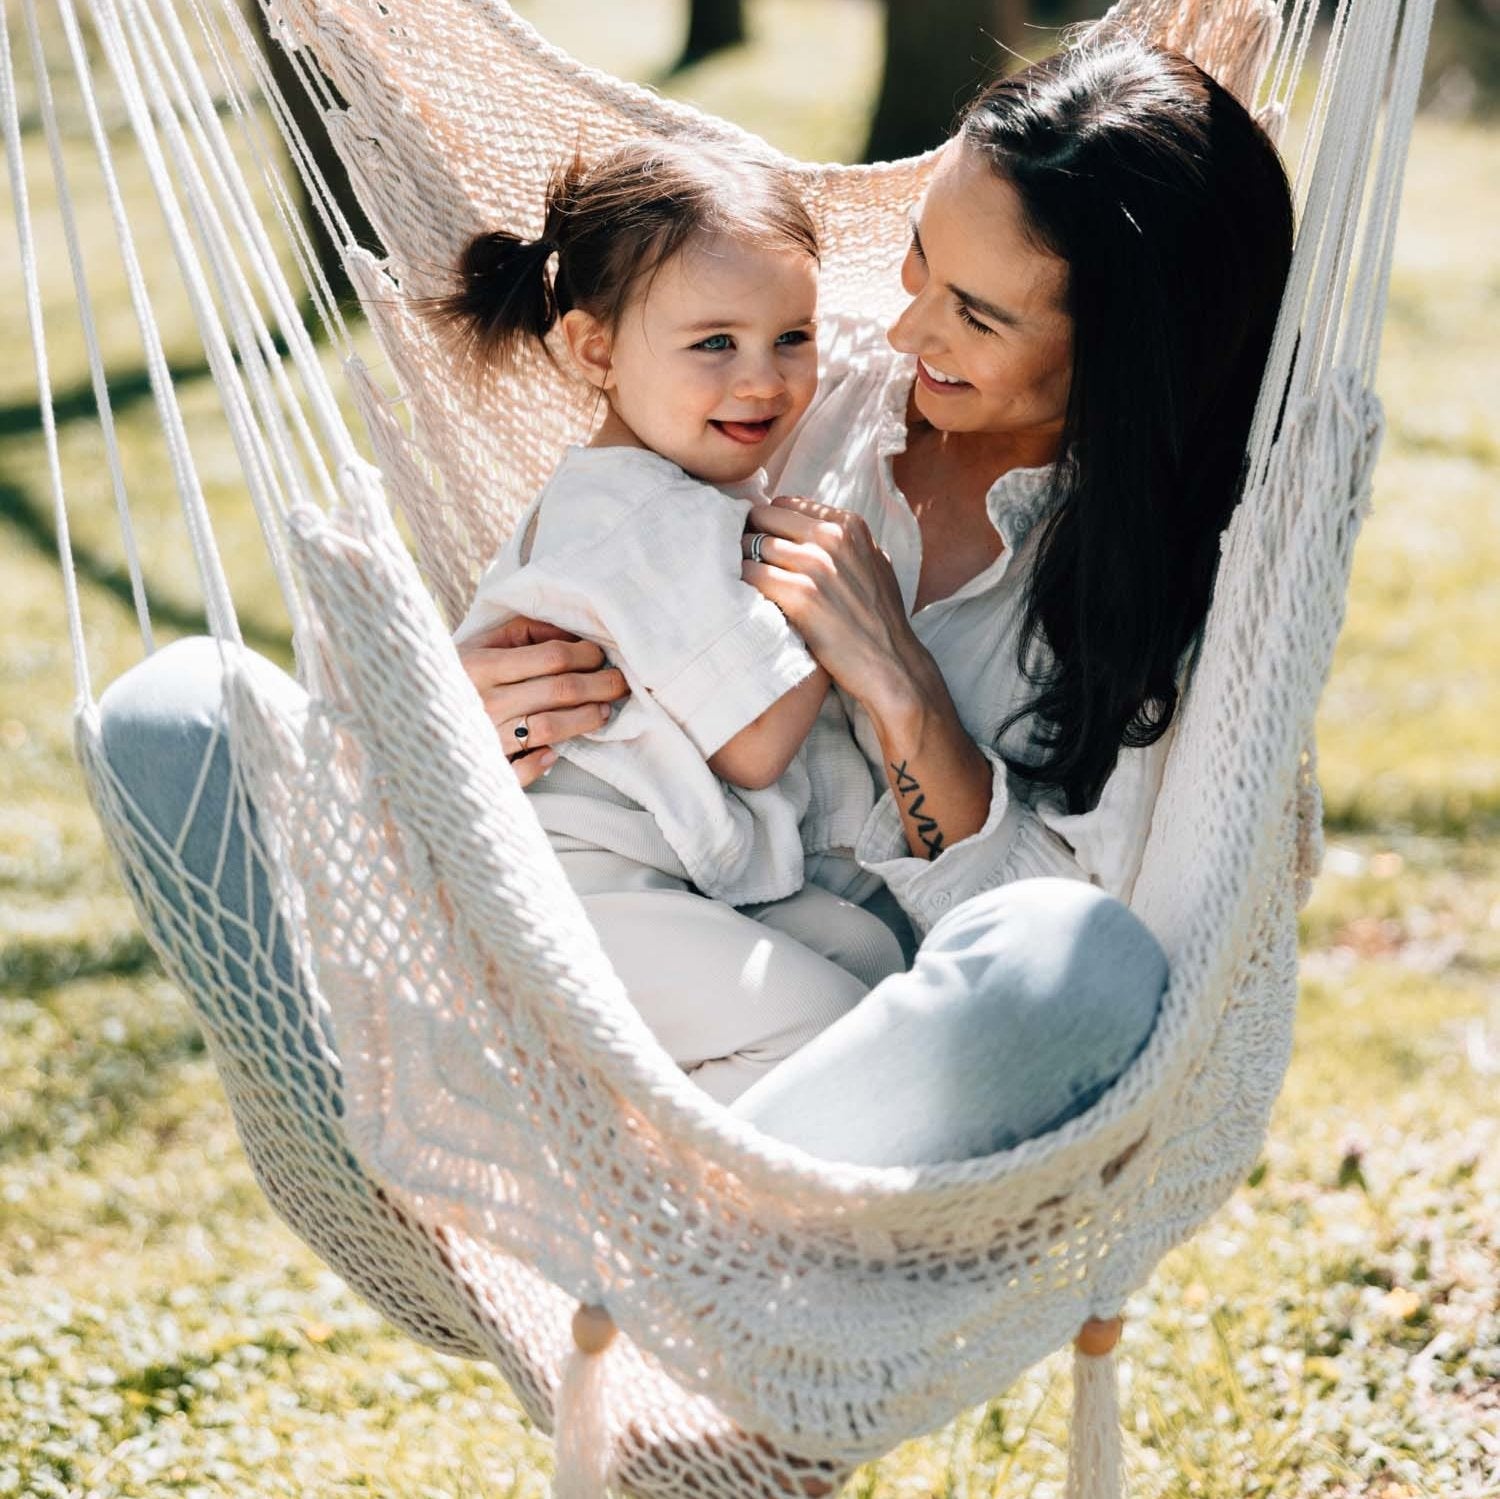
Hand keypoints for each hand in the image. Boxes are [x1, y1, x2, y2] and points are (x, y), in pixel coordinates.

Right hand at [456, 615, 628, 787]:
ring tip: (604, 712)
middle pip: (559, 691)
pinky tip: (555, 753)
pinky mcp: (483, 769)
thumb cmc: (455, 675)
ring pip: (550, 729)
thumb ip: (523, 631)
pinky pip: (520, 772)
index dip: (586, 655)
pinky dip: (541, 762)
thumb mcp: (480, 644)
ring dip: (585, 720)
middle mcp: (484, 702)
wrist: (407, 715)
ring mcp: (484, 739)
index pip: (551, 657)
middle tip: (621, 683)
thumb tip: (570, 632)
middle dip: (599, 686)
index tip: (601, 655)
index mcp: (482, 666)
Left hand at [740, 496, 933, 722]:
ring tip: (743, 583)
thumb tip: (805, 524)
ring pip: (752, 544)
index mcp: (848, 524)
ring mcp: (816, 565)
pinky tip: (744, 599)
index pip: (784, 504)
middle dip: (750, 537)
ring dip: (742, 563)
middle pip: (763, 518)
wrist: (890, 664)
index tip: (762, 545)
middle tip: (744, 562)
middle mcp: (832, 537)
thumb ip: (843, 540)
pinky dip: (742, 584)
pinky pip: (750, 574)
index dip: (768, 525)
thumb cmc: (879, 619)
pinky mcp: (800, 595)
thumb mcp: (872, 563)